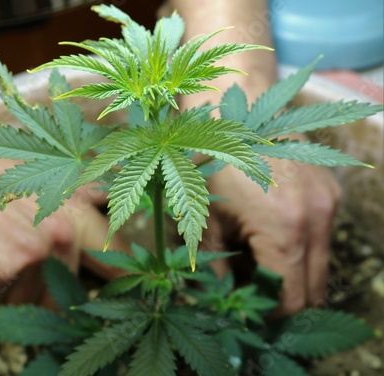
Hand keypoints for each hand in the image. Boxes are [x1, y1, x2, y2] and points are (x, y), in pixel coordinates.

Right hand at [0, 102, 127, 307]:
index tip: (128, 287)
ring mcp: (33, 253)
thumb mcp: (43, 173)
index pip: (111, 250)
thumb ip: (75, 194)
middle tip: (15, 270)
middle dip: (40, 287)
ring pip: (23, 298)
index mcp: (75, 211)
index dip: (120, 274)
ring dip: (0, 286)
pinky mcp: (1, 271)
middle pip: (62, 287)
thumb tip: (95, 208)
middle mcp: (62, 234)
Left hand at [205, 155, 340, 314]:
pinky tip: (274, 240)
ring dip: (296, 277)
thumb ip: (218, 267)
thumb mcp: (206, 219)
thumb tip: (224, 298)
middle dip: (286, 302)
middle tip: (256, 300)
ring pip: (321, 265)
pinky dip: (302, 251)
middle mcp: (316, 221)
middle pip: (314, 289)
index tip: (249, 316)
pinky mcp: (331, 193)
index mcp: (284, 231)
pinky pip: (322, 238)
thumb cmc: (211, 163)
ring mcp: (329, 205)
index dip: (270, 316)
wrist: (238, 109)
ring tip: (261, 268)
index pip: (291, 299)